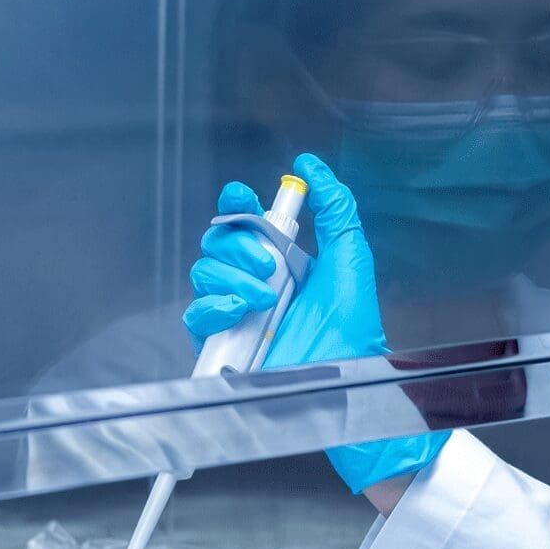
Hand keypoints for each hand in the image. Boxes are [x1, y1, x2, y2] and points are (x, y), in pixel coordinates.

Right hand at [184, 151, 449, 493]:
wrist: (344, 380)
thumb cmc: (353, 329)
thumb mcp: (350, 258)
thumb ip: (335, 209)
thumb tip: (312, 168)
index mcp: (283, 262)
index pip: (246, 222)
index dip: (236, 204)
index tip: (241, 196)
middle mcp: (254, 283)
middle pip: (218, 242)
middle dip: (238, 244)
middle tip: (268, 263)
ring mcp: (235, 314)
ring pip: (204, 273)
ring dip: (232, 277)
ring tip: (264, 298)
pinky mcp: (221, 343)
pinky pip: (196, 313)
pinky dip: (215, 305)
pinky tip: (240, 311)